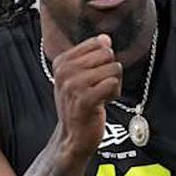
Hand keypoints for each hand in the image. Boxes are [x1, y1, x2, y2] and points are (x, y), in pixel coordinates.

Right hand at [51, 34, 121, 156]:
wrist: (73, 136)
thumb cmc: (78, 106)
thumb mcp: (79, 76)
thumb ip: (92, 55)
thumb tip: (105, 38)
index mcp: (62, 61)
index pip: (99, 43)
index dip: (104, 60)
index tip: (94, 77)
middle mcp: (65, 71)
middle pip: (107, 54)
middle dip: (111, 72)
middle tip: (99, 88)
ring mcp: (73, 85)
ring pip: (113, 68)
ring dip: (113, 85)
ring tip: (100, 97)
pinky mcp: (85, 99)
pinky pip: (113, 83)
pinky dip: (114, 94)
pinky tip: (103, 103)